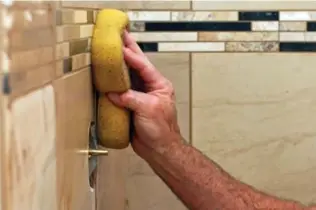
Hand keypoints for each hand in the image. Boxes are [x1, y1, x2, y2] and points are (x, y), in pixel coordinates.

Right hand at [107, 31, 182, 158]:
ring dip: (120, 64)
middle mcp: (150, 87)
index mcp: (160, 85)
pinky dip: (113, 83)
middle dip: (129, 50)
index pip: (144, 66)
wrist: (158, 148)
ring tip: (112, 50)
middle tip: (119, 36)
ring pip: (128, 76)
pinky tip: (106, 75)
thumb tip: (114, 93)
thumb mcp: (148, 110)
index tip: (120, 45)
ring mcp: (140, 95)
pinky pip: (121, 90)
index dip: (131, 55)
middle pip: (137, 66)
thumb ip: (131, 99)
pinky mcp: (131, 104)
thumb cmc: (161, 130)